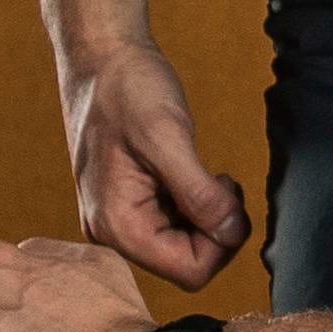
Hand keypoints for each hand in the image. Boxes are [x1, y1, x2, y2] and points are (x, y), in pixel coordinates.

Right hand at [64, 43, 253, 285]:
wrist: (102, 60)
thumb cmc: (127, 91)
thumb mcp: (167, 138)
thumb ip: (198, 192)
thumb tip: (231, 232)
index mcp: (116, 225)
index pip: (190, 271)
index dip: (223, 241)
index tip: (225, 193)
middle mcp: (113, 232)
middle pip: (190, 263)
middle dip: (218, 228)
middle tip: (220, 180)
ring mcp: (120, 219)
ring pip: (187, 245)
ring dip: (209, 216)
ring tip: (208, 174)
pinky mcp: (132, 204)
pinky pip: (177, 225)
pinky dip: (197, 205)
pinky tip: (195, 174)